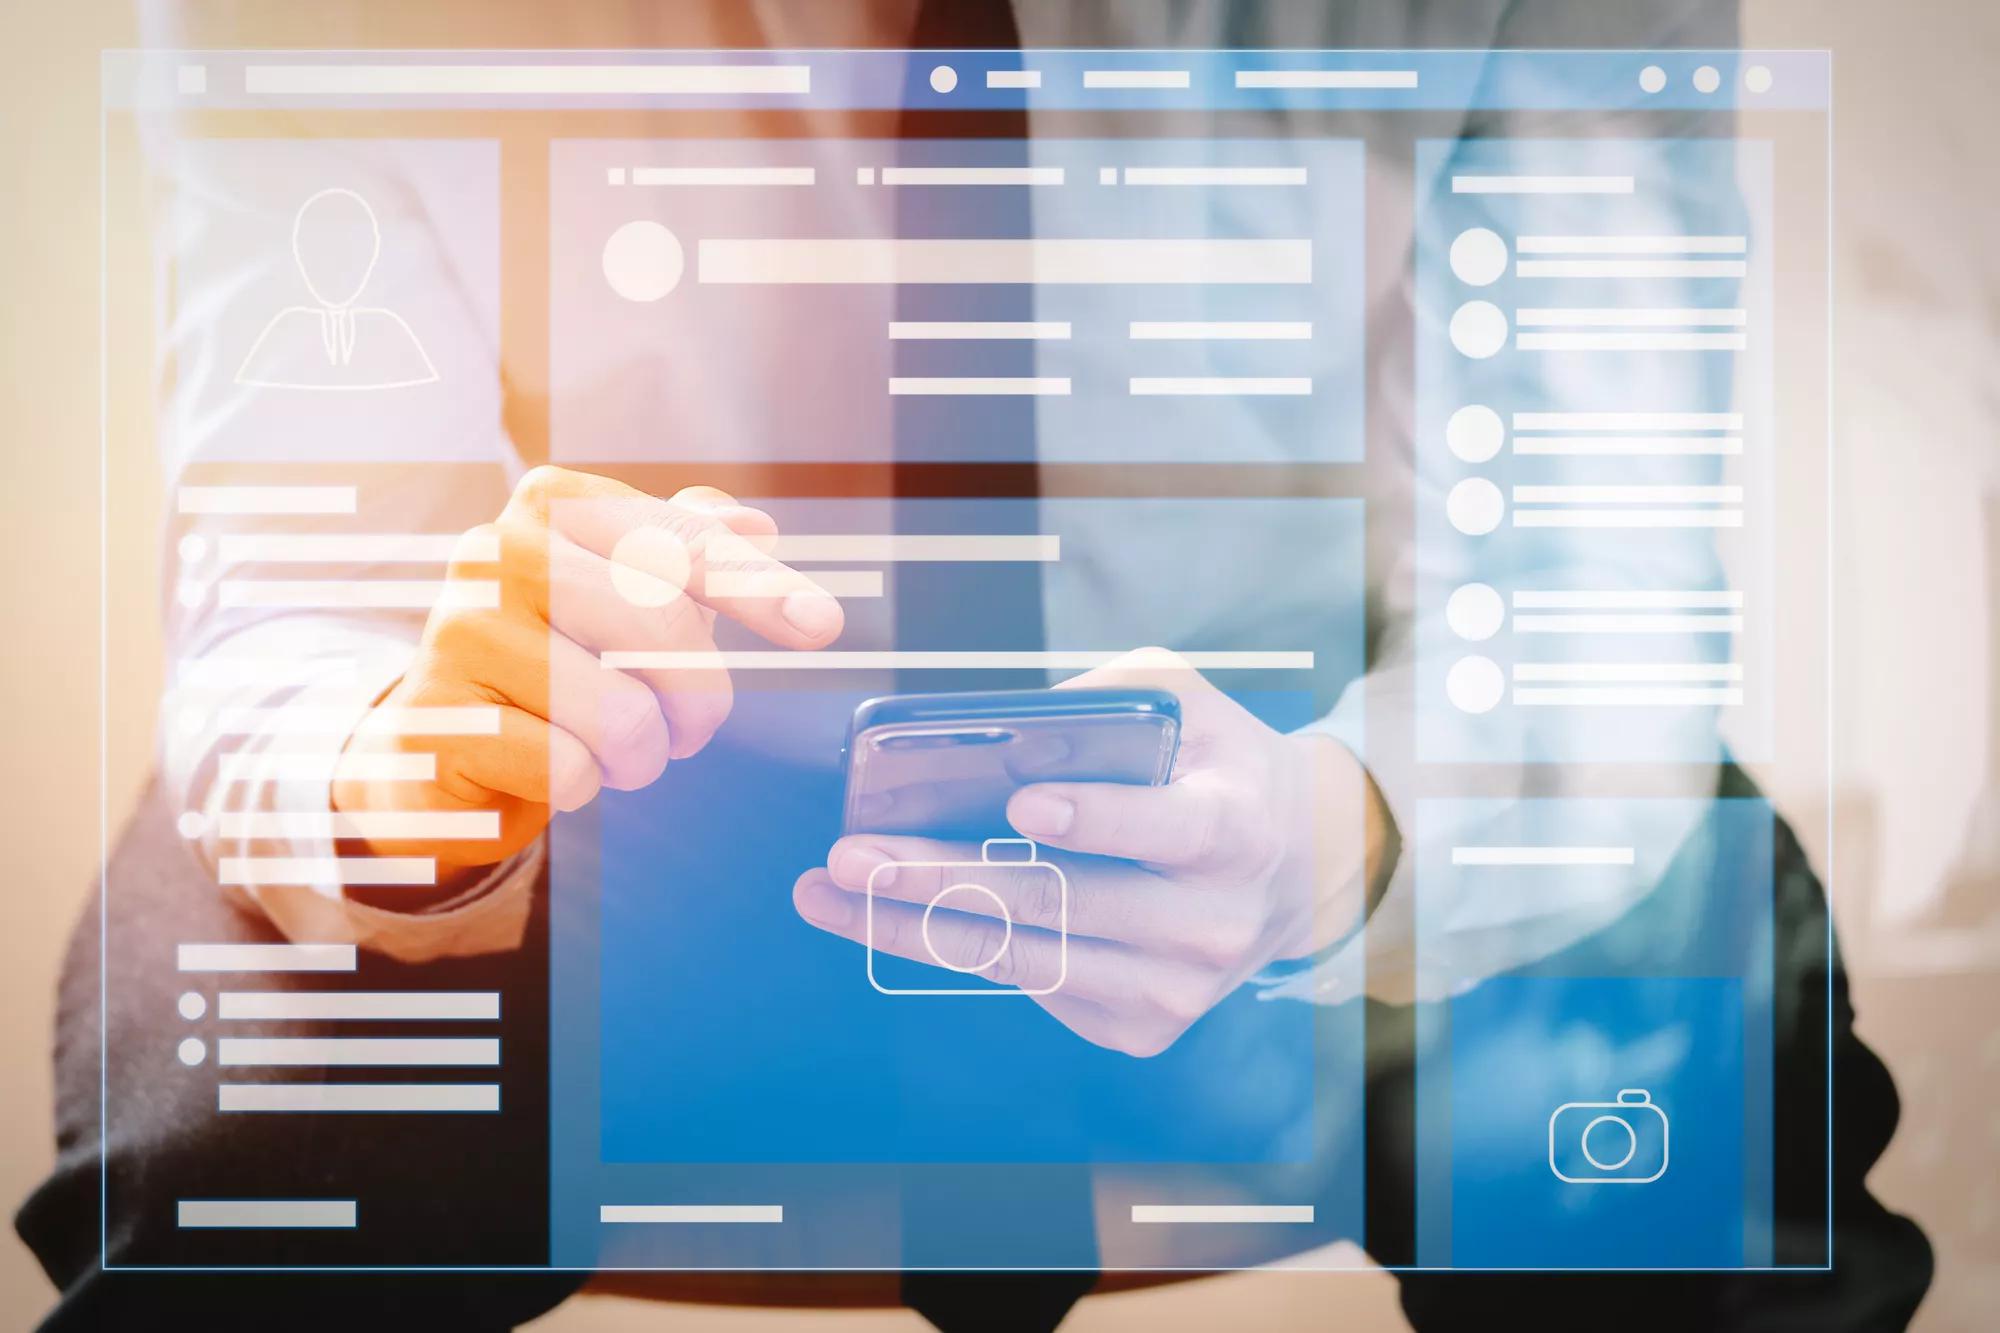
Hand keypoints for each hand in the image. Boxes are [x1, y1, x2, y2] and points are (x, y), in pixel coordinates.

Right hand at [333, 465, 843, 883]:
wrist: (435, 737)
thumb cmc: (554, 653)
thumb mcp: (621, 589)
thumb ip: (686, 550)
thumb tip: (758, 523)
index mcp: (555, 504)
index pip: (682, 544)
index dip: (758, 587)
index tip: (822, 627)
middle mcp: (498, 550)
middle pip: (662, 629)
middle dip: (699, 701)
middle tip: (688, 731)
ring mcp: (458, 632)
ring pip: (624, 715)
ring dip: (641, 756)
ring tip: (613, 750)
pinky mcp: (439, 721)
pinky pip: (569, 772)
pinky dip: (581, 786)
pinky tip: (547, 765)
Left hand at [793, 648, 1389, 1056]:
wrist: (1286, 873)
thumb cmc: (1213, 768)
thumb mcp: (1187, 707)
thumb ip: (1107, 704)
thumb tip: (998, 737)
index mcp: (1237, 829)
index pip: (1170, 831)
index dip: (1100, 821)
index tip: (1024, 805)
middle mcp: (1213, 923)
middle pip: (1064, 904)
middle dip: (946, 877)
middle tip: (854, 857)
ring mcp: (1176, 989)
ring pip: (1026, 959)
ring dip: (913, 926)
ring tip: (828, 892)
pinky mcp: (1140, 1028)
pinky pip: (1028, 984)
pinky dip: (950, 949)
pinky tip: (887, 917)